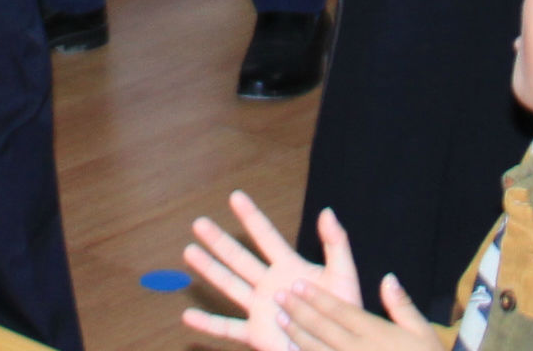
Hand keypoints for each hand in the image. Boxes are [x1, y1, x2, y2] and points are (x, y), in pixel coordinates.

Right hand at [182, 190, 346, 349]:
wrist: (337, 344)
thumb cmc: (343, 311)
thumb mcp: (343, 274)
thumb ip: (336, 243)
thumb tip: (327, 211)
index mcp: (290, 267)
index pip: (267, 237)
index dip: (251, 217)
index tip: (235, 196)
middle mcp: (269, 284)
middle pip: (239, 258)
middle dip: (219, 240)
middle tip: (199, 223)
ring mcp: (260, 308)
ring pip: (229, 285)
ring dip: (210, 269)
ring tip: (189, 251)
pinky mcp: (256, 333)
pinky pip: (227, 329)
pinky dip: (208, 325)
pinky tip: (188, 316)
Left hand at [281, 267, 446, 350]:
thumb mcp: (422, 331)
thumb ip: (402, 305)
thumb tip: (388, 278)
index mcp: (376, 332)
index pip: (340, 310)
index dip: (317, 297)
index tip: (298, 284)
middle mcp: (358, 349)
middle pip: (323, 327)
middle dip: (299, 310)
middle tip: (279, 295)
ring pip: (316, 350)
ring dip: (296, 334)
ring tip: (280, 319)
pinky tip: (290, 350)